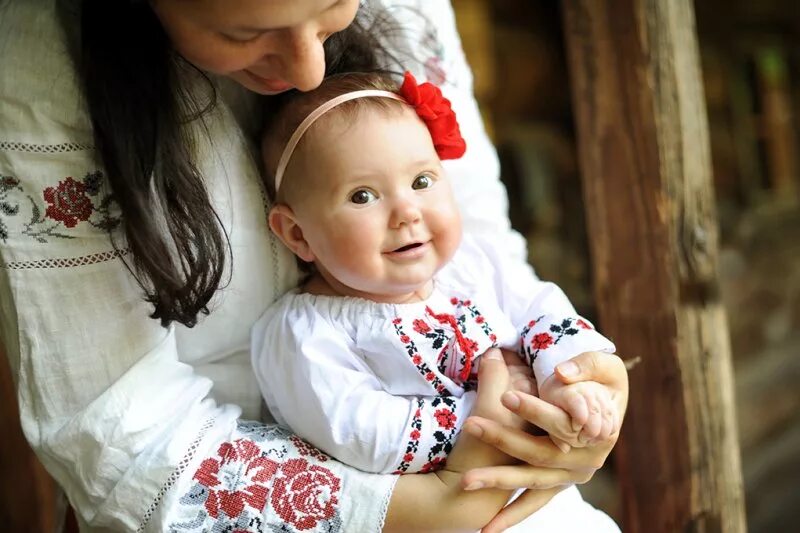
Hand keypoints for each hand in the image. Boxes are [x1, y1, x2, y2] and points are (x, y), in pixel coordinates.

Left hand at [461, 350, 627, 531]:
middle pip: (538, 451)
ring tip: (466, 480)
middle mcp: (584, 459)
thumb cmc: (605, 380)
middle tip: (471, 426)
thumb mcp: (605, 367)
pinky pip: (533, 503)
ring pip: (530, 481)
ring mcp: (570, 476)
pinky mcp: (558, 484)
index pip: (560, 420)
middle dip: (502, 439)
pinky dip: (512, 514)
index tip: (506, 397)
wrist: (610, 405)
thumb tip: (562, 373)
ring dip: (498, 480)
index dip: (534, 409)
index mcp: (595, 430)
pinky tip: (487, 528)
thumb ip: (587, 365)